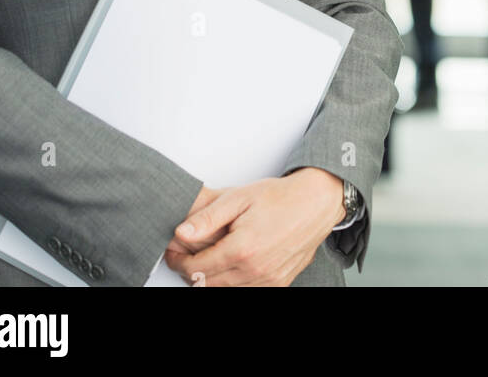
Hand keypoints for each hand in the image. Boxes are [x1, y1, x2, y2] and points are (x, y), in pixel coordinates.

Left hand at [164, 167, 345, 287]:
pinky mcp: (278, 284)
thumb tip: (181, 232)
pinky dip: (232, 283)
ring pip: (225, 290)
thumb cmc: (279, 197)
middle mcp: (254, 270)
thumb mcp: (238, 197)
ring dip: (210, 279)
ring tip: (206, 258)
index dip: (178, 261)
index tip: (172, 253)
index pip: (197, 267)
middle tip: (183, 256)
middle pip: (208, 283)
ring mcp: (267, 280)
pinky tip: (230, 266)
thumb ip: (208, 216)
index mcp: (241, 249)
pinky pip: (246, 291)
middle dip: (190, 271)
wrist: (315, 203)